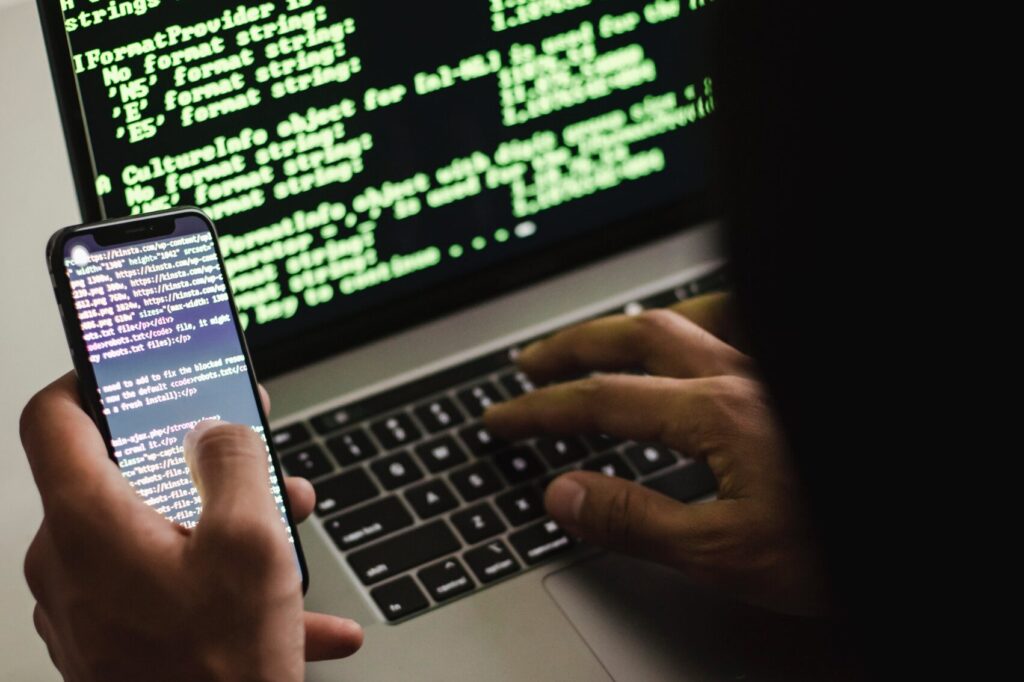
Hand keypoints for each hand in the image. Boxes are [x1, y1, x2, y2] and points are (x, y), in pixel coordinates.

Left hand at [21, 373, 362, 680]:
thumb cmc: (218, 669)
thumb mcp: (251, 541)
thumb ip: (234, 461)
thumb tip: (217, 429)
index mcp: (88, 524)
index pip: (52, 418)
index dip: (90, 378)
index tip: (127, 368)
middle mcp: (70, 564)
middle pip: (124, 477)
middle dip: (199, 462)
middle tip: (248, 453)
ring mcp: (87, 608)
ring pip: (154, 534)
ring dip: (222, 524)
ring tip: (287, 533)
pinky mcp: (111, 641)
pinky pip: (166, 589)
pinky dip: (221, 585)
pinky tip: (294, 610)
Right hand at [485, 293, 828, 615]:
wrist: (922, 531)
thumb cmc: (839, 544)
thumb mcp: (727, 554)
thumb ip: (638, 520)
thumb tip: (564, 494)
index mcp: (716, 414)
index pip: (603, 402)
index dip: (542, 409)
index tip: (503, 418)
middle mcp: (742, 376)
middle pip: (636, 337)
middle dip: (573, 348)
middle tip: (532, 363)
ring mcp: (771, 370)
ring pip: (688, 317)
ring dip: (631, 325)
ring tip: (601, 339)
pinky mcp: (791, 379)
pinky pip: (741, 322)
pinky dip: (702, 318)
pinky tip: (696, 332)